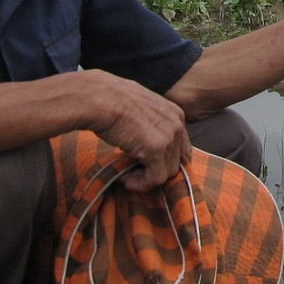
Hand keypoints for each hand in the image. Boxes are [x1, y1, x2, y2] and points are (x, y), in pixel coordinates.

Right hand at [88, 71, 193, 190]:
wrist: (101, 99)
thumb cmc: (113, 102)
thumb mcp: (142, 109)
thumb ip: (153, 124)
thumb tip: (148, 143)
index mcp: (175, 114)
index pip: (182, 148)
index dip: (165, 161)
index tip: (147, 167)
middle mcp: (177, 125)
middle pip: (174, 162)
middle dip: (154, 170)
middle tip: (132, 171)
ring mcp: (168, 137)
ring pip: (166, 173)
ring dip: (146, 178)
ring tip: (127, 175)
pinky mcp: (156, 150)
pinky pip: (155, 179)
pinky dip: (141, 184)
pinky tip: (125, 179)